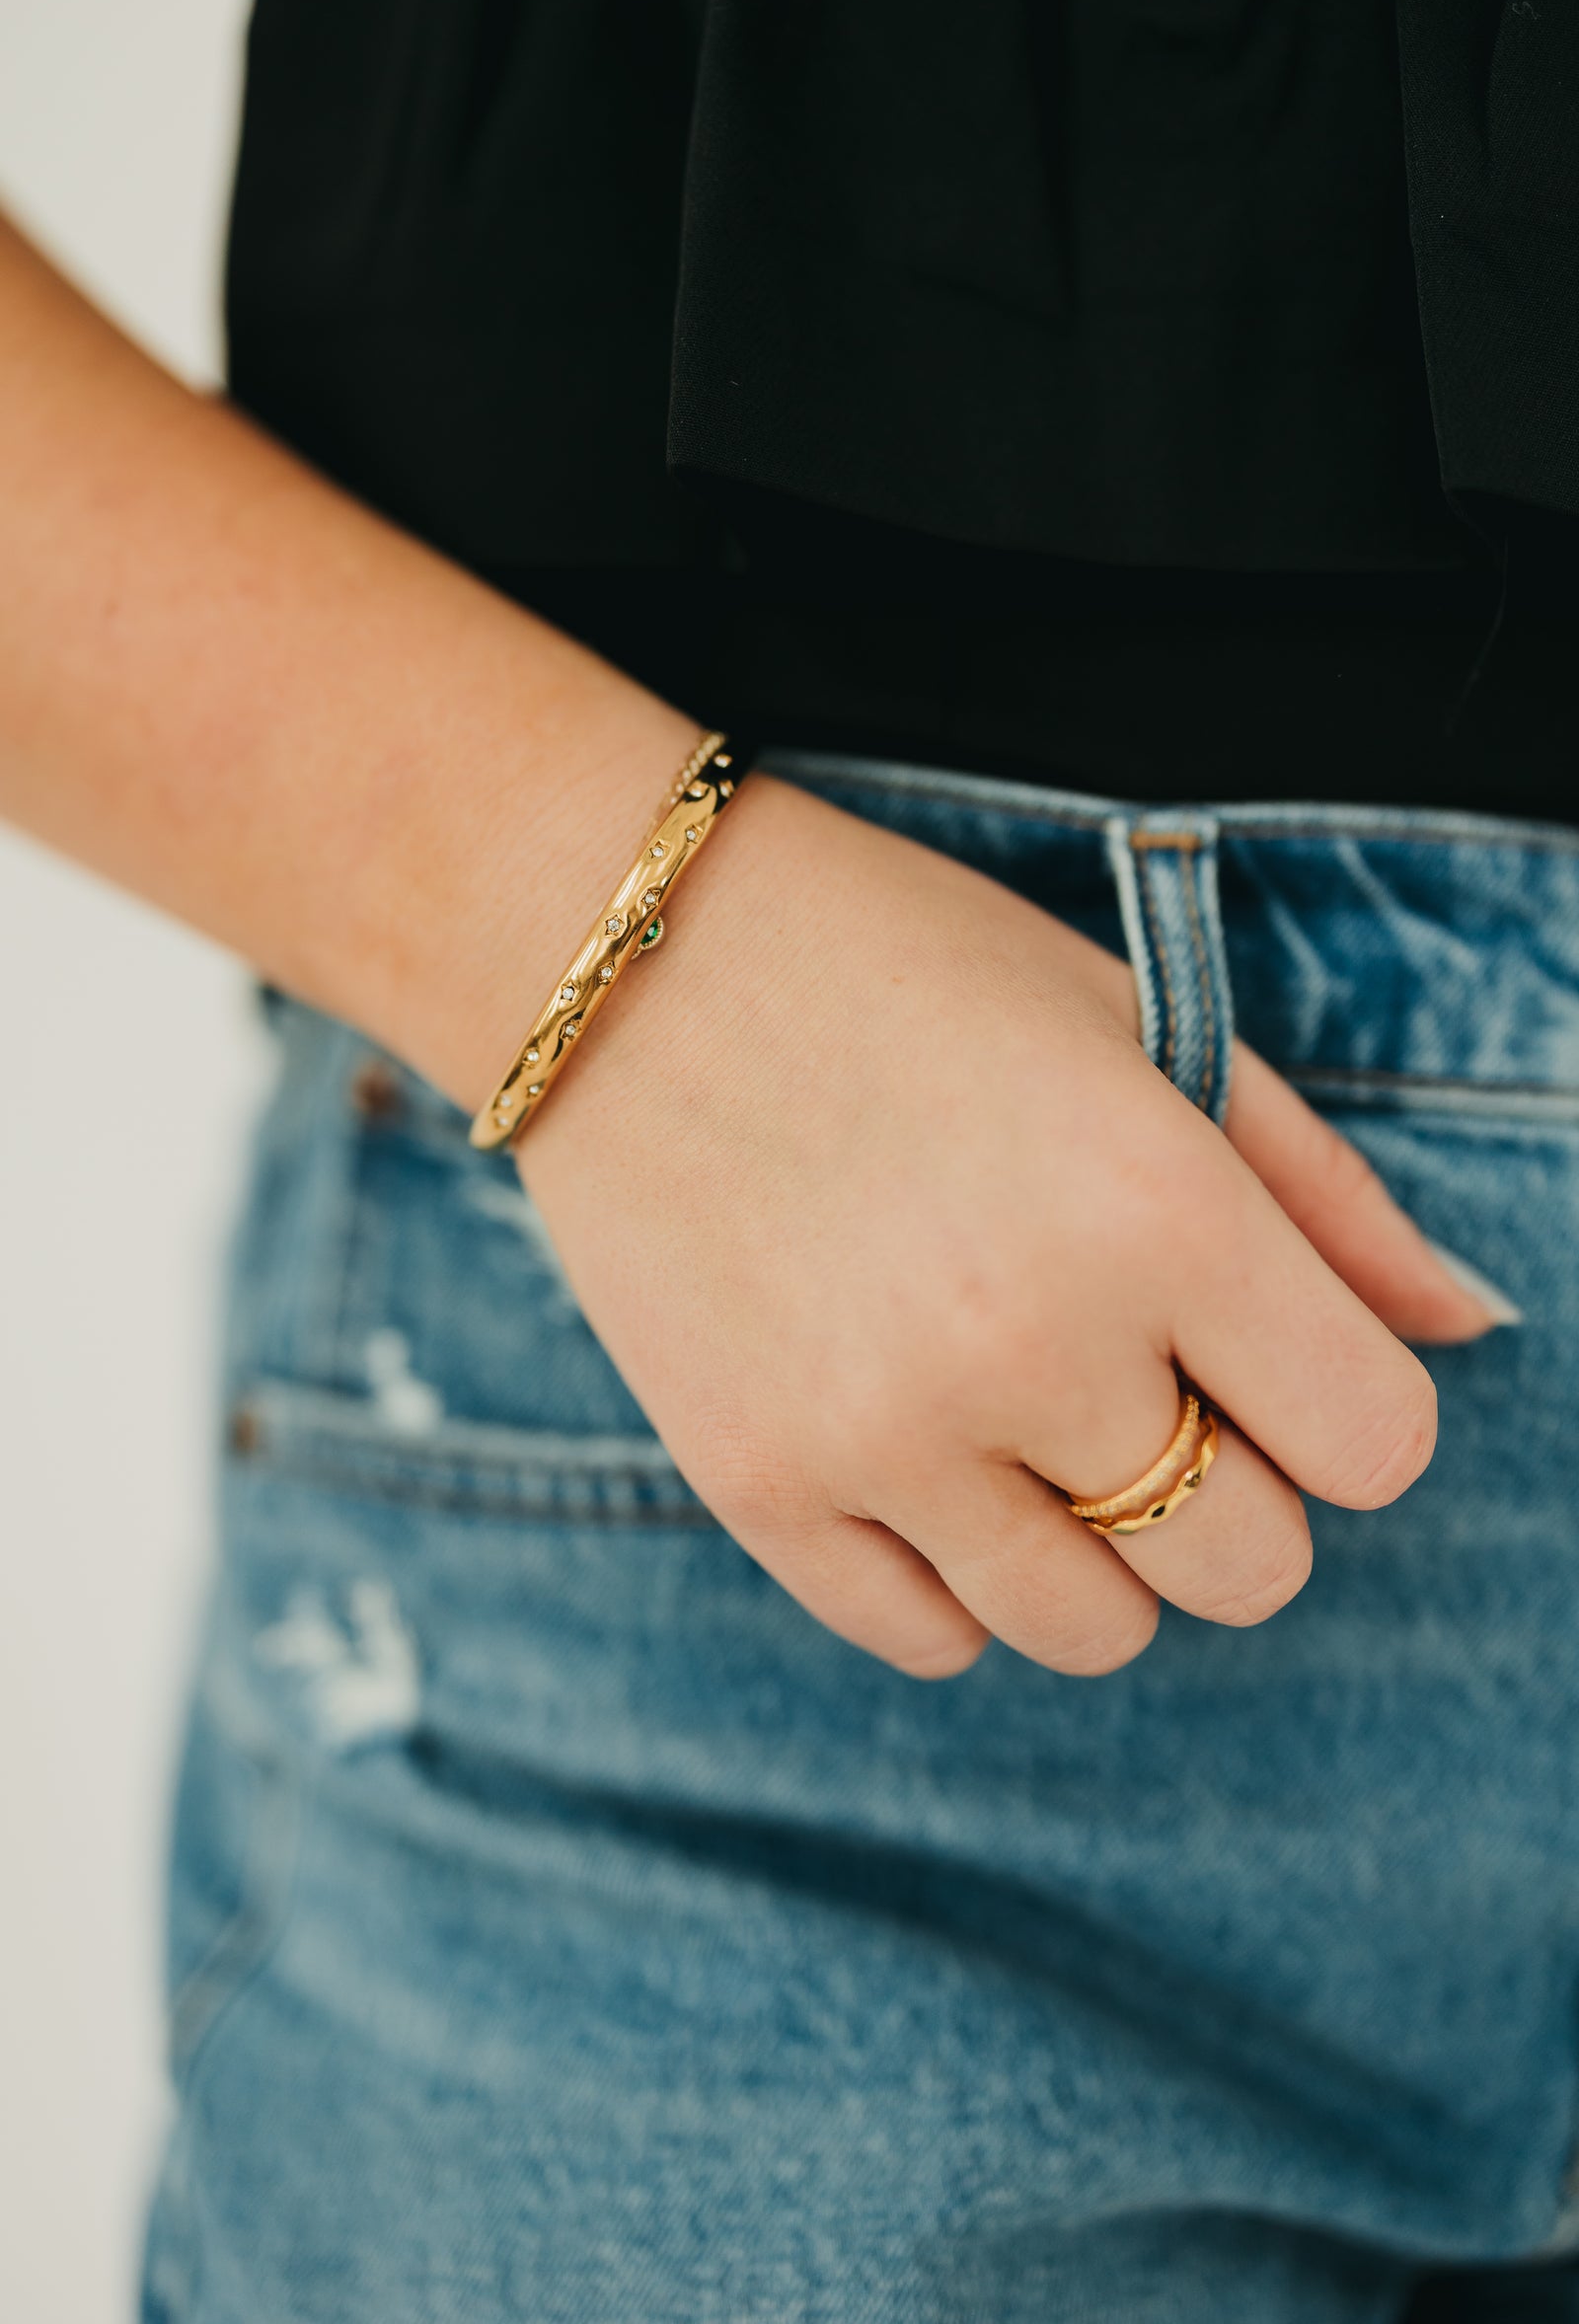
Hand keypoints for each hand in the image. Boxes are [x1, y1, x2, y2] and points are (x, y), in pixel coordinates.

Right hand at [520, 775, 1497, 1677]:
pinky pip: (933, 1638)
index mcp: (1156, 1207)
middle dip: (1239, 1492)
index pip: (1378, 1444)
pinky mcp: (755, 1486)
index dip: (1346, 1408)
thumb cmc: (909, 970)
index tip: (1273, 1358)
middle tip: (1149, 1385)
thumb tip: (1469, 1333)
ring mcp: (879, 1434)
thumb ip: (1328, 1195)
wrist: (623, 960)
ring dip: (1104, 1551)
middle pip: (1252, 1568)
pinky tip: (925, 1452)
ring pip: (1097, 1632)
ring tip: (1033, 1421)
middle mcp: (1029, 1343)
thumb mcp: (1145, 1028)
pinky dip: (959, 1575)